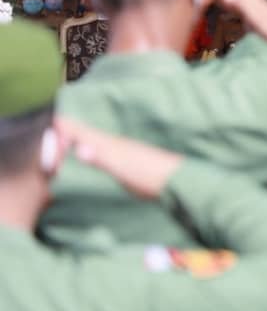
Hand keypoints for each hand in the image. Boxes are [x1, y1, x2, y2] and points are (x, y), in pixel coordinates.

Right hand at [55, 117, 181, 199]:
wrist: (178, 182)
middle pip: (77, 133)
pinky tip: (84, 159)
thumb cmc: (150, 175)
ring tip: (56, 154)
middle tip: (45, 156)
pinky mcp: (123, 161)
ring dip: (70, 145)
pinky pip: (96, 152)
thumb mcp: (123, 168)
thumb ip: (101, 157)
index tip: (44, 151)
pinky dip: (83, 153)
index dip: (55, 133)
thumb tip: (78, 148)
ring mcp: (117, 151)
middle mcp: (110, 142)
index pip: (74, 128)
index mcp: (106, 142)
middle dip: (59, 139)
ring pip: (86, 141)